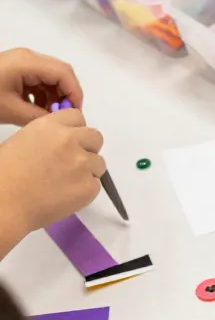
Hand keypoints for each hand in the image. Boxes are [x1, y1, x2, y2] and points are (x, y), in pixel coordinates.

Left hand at [0, 48, 83, 125]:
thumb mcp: (11, 110)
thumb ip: (41, 116)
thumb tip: (62, 123)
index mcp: (27, 63)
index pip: (64, 73)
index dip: (75, 94)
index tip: (76, 114)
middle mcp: (28, 58)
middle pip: (60, 73)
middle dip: (66, 95)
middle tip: (65, 116)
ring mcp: (21, 62)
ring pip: (50, 77)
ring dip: (55, 96)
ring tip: (49, 116)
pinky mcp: (15, 69)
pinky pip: (38, 79)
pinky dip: (43, 94)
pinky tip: (36, 109)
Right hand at [0, 110, 105, 235]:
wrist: (5, 202)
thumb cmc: (5, 173)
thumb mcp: (24, 140)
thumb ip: (49, 137)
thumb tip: (62, 142)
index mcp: (50, 126)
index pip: (77, 117)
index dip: (74, 130)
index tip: (68, 141)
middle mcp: (70, 141)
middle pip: (95, 138)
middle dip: (87, 148)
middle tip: (72, 162)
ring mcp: (83, 164)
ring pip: (99, 163)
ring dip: (88, 170)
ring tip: (66, 181)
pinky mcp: (89, 187)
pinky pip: (96, 184)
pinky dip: (85, 189)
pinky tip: (66, 194)